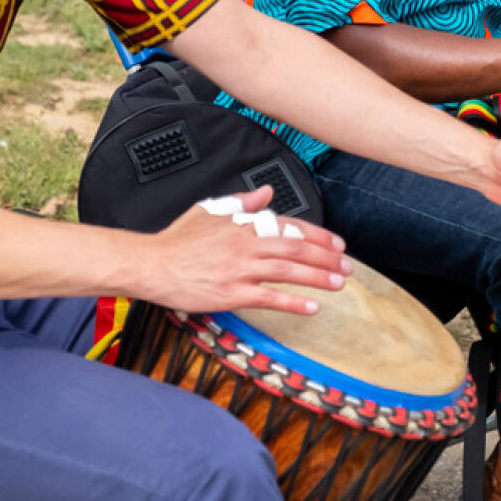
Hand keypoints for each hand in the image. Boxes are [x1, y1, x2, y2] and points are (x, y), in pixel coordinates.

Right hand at [141, 187, 351, 316]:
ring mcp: (240, 269)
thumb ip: (241, 203)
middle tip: (347, 266)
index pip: (290, 227)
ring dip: (318, 277)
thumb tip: (265, 193)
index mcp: (243, 225)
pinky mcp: (232, 293)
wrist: (152, 264)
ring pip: (289, 271)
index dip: (317, 236)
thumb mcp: (210, 210)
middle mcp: (247, 245)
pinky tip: (312, 307)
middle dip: (327, 258)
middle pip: (296, 249)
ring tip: (339, 283)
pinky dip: (294, 302)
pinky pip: (270, 297)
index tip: (337, 245)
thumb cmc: (177, 240)